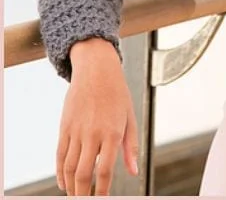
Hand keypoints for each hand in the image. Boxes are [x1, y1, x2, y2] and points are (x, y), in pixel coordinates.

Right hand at [58, 39, 138, 195]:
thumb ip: (131, 147)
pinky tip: (64, 183)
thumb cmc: (118, 96)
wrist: (96, 72)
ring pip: (68, 167)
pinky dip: (60, 172)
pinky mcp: (64, 128)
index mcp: (112, 133)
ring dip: (70, 186)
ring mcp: (76, 131)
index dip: (101, 190)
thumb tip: (133, 172)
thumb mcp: (130, 118)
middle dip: (82, 193)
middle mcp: (93, 134)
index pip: (104, 170)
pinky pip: (59, 155)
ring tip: (75, 197)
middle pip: (82, 173)